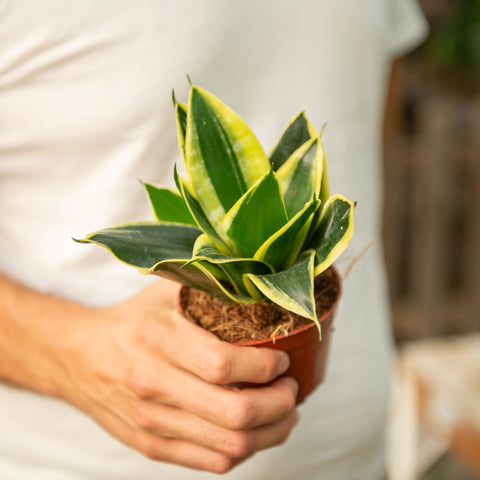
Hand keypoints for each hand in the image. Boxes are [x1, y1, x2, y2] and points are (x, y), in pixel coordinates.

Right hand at [61, 280, 298, 472]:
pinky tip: (255, 431)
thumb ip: (208, 287)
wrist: (79, 358)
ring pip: (230, 445)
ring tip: (285, 413)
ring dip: (271, 432)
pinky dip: (244, 450)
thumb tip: (260, 284)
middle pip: (235, 413)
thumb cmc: (131, 322)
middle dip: (279, 403)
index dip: (265, 366)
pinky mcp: (152, 446)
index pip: (224, 365)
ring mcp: (153, 423)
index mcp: (160, 341)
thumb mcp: (165, 293)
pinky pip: (212, 462)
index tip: (282, 359)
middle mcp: (155, 386)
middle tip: (291, 388)